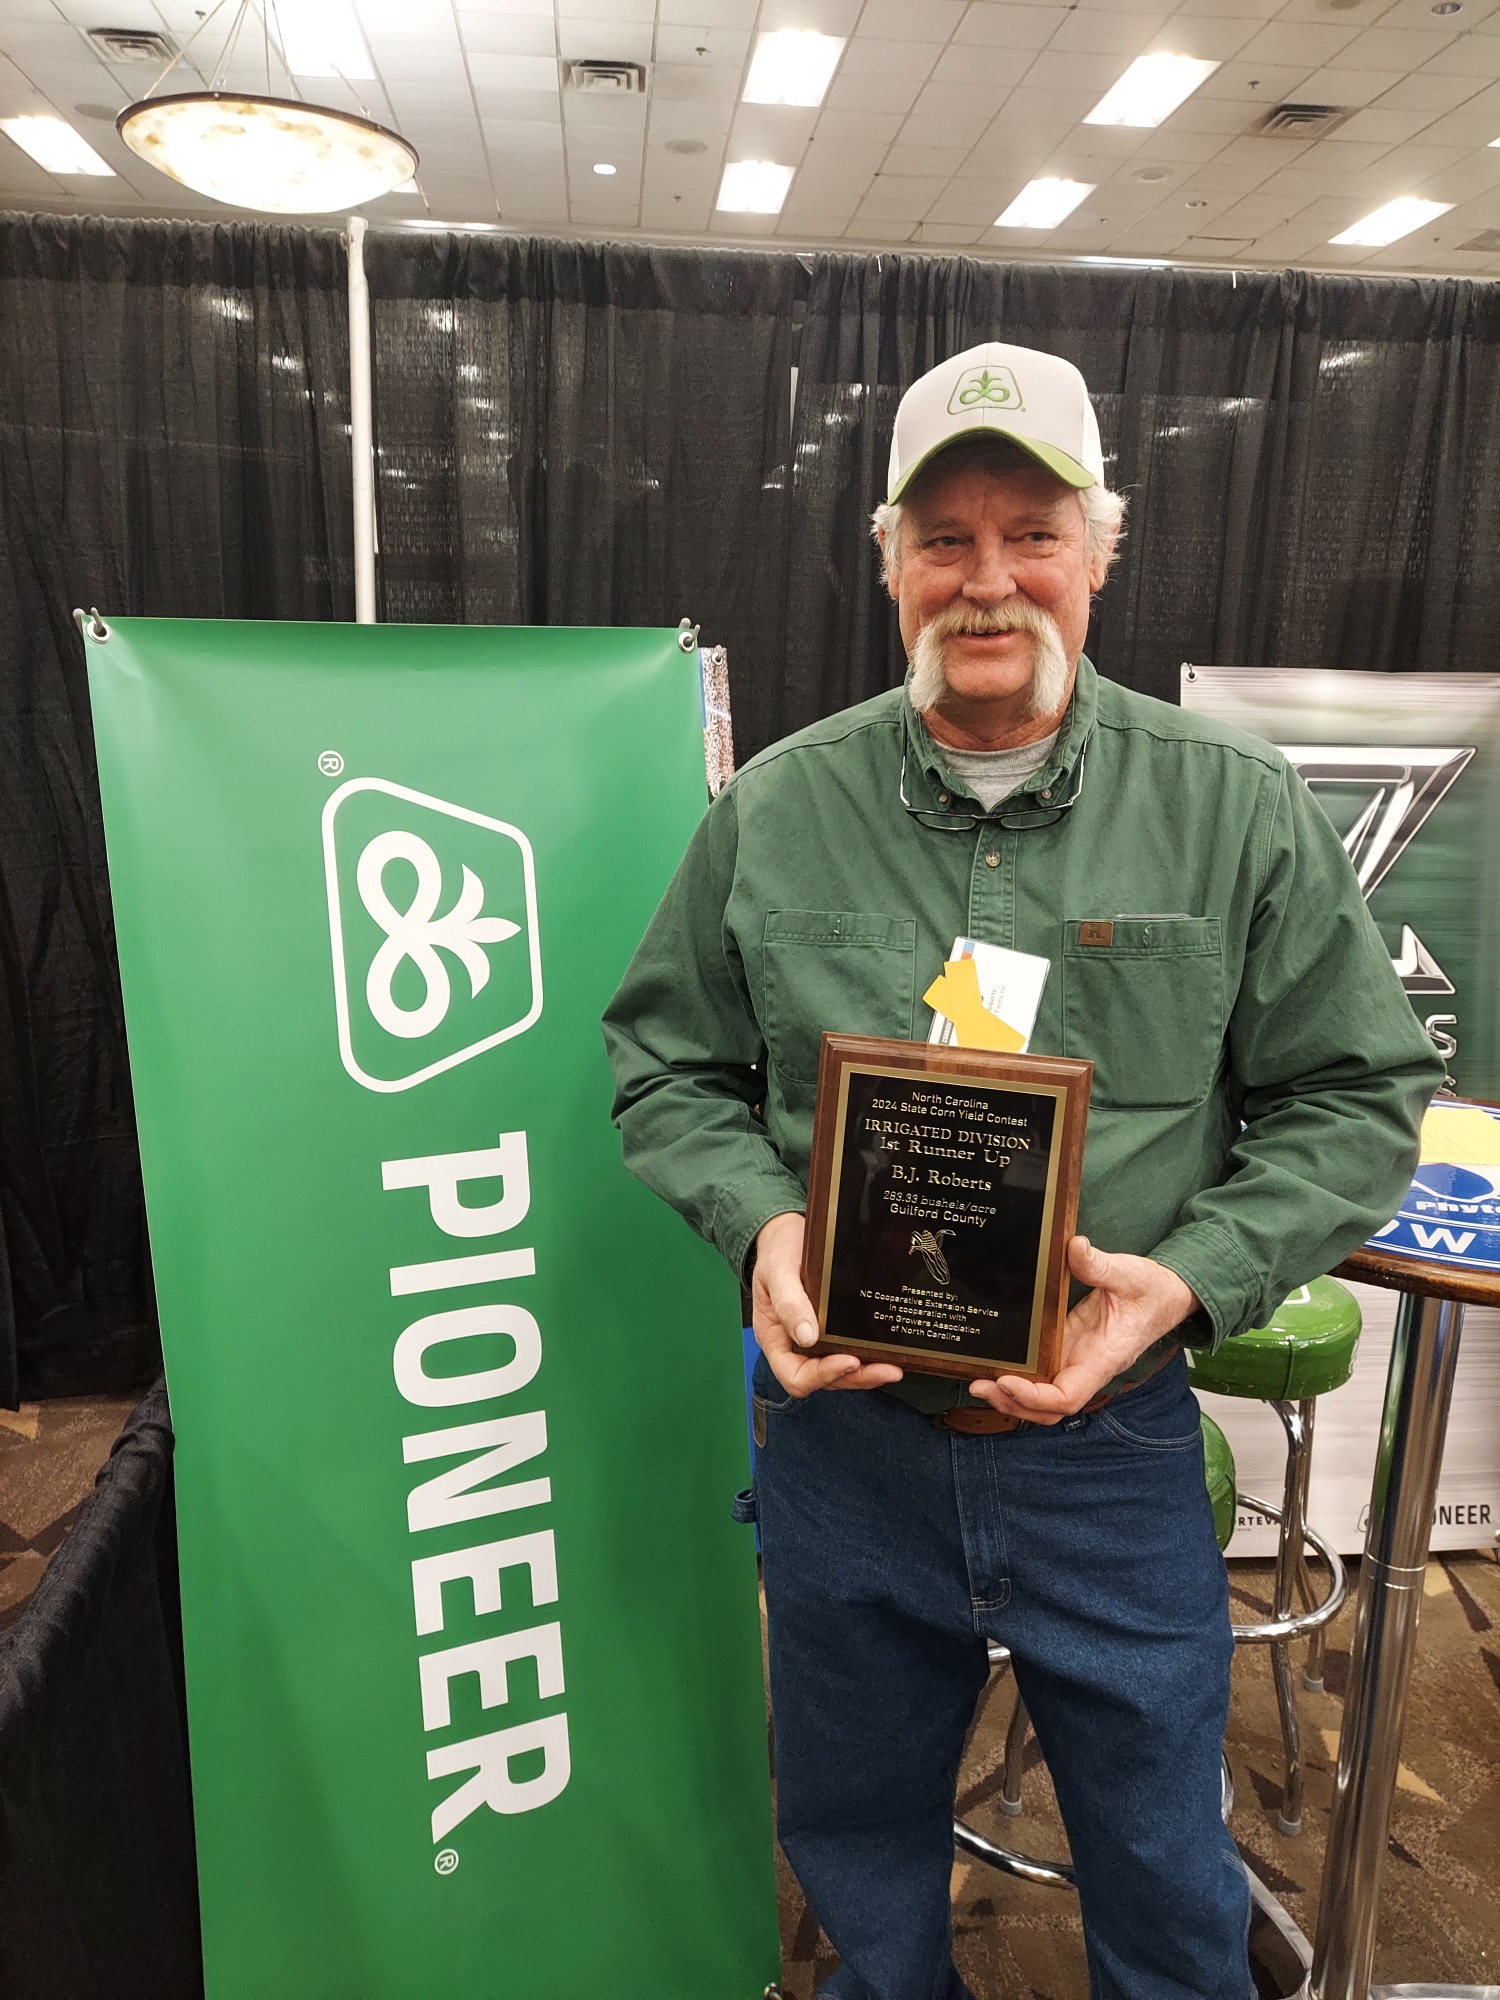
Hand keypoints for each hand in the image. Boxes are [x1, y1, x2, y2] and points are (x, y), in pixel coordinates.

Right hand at [752, 1211, 904, 1399]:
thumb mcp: (777, 1270)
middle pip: (823, 1378)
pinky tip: (886, 1352)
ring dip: (866, 1373)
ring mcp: (814, 1339)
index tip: (848, 1360)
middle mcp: (794, 1345)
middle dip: (855, 1377)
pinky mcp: (832, 1329)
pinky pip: (846, 1350)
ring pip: (840, 1370)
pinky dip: (866, 1356)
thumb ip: (788, 1302)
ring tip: (893, 1367)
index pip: (794, 1375)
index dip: (822, 1375)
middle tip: (886, 1369)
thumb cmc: (777, 1250)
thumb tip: (807, 1336)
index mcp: (775, 1338)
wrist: (787, 1232)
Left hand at [967, 1236, 1195, 1424]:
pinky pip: (1042, 1371)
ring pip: (1043, 1394)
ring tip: (978, 1380)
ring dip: (1011, 1394)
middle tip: (979, 1385)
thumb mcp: (1128, 1274)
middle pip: (1048, 1407)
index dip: (1035, 1396)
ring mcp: (1076, 1359)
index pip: (1067, 1396)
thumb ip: (1100, 1265)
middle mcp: (1087, 1367)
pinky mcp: (1069, 1346)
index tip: (1007, 1381)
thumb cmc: (1153, 1290)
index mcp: (1103, 1359)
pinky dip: (1019, 1375)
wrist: (1169, 1295)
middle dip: (1013, 1403)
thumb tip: (1074, 1247)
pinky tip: (996, 1362)